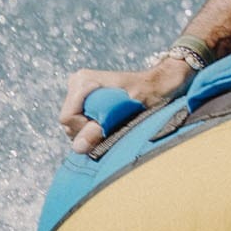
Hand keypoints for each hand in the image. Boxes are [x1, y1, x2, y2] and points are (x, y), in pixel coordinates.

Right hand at [57, 53, 192, 153]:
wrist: (161, 83)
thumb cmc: (149, 93)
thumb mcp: (125, 112)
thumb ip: (101, 128)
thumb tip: (78, 148)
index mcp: (83, 82)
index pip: (68, 118)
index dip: (86, 129)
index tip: (109, 125)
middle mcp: (77, 84)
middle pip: (70, 124)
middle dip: (90, 131)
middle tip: (115, 123)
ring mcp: (80, 93)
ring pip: (75, 127)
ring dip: (94, 131)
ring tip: (116, 121)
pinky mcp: (86, 102)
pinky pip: (82, 125)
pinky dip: (96, 129)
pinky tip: (112, 123)